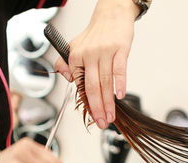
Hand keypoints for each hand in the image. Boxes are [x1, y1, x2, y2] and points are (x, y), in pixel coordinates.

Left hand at [55, 0, 138, 128]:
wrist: (111, 14)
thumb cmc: (95, 34)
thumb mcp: (74, 46)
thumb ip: (67, 64)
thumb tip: (69, 80)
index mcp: (75, 56)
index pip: (80, 86)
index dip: (87, 104)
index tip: (92, 117)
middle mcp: (88, 54)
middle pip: (91, 87)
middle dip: (96, 108)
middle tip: (101, 123)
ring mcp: (104, 52)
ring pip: (105, 82)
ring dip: (108, 102)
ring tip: (111, 116)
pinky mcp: (120, 49)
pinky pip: (119, 69)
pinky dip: (120, 83)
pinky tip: (120, 96)